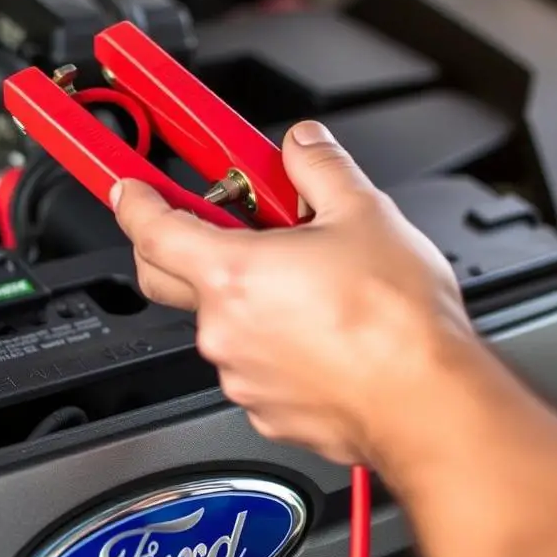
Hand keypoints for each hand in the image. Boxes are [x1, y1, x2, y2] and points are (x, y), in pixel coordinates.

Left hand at [111, 120, 477, 466]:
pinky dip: (269, 346)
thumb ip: (319, 169)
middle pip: (167, 281)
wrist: (428, 403)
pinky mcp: (266, 411)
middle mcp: (223, 330)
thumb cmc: (398, 323)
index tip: (128, 191)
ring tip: (297, 284)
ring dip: (241, 300)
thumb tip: (303, 145)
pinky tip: (315, 333)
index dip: (133, 202)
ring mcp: (240, 375)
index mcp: (233, 273)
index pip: (152, 229)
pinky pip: (251, 368)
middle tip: (209, 228)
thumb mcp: (364, 214)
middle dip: (172, 250)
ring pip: (219, 327)